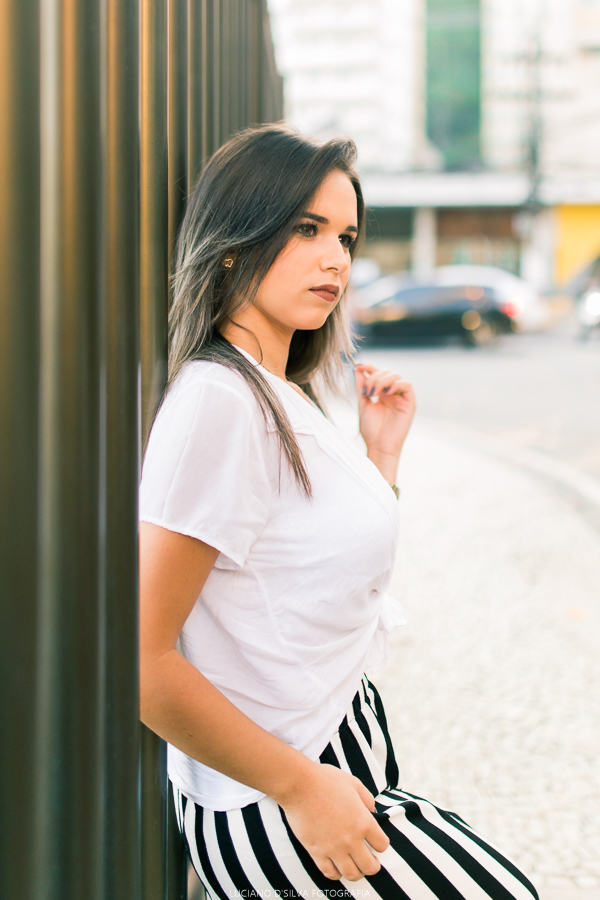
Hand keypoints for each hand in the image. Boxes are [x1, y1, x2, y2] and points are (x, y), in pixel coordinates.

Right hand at [280, 763, 389, 880]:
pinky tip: (336, 866)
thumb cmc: (326, 780)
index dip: (380, 844)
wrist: (300, 785)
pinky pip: (330, 873)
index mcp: (363, 822)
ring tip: (354, 865)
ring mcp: (334, 848)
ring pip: (352, 874)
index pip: (382, 845)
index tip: (375, 841)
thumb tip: (372, 810)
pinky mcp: (316, 852)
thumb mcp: (353, 783)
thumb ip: (367, 798)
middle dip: (372, 865)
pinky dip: (336, 873)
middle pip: (370, 867)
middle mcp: (352, 839)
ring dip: (356, 872)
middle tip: (369, 860)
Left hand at [355, 364, 415, 479]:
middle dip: (374, 377)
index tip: (359, 366)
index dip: (370, 367)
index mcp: (382, 392)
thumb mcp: (363, 404)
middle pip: (387, 372)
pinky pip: (406, 385)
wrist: (379, 446)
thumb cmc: (371, 429)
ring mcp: (401, 397)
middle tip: (367, 390)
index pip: (378, 373)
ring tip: (374, 392)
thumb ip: (361, 386)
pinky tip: (386, 393)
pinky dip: (396, 385)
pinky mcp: (409, 403)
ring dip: (383, 380)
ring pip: (396, 376)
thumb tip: (357, 368)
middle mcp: (393, 393)